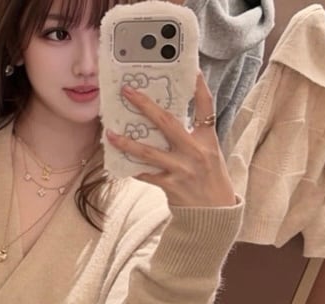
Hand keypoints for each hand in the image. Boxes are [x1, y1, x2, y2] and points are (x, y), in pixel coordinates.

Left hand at [105, 72, 235, 207]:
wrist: (214, 212)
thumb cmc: (211, 179)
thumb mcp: (210, 153)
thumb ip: (194, 135)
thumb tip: (167, 120)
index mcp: (207, 139)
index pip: (206, 107)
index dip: (199, 88)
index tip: (191, 70)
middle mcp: (195, 151)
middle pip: (167, 122)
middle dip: (145, 105)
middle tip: (128, 92)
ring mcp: (181, 169)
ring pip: (148, 152)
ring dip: (126, 142)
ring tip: (110, 133)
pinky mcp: (170, 185)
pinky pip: (145, 174)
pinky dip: (131, 168)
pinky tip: (117, 160)